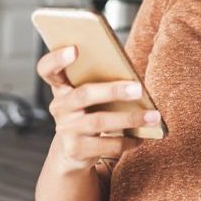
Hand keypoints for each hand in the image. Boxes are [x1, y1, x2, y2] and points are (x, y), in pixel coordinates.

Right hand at [36, 45, 161, 171]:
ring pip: (99, 121)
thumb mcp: (90, 97)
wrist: (73, 152)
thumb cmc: (89, 113)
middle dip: (114, 91)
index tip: (75, 49)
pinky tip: (140, 138)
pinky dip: (126, 141)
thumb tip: (136, 81)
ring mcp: (66, 129)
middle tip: (139, 89)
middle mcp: (60, 107)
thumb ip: (101, 83)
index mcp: (62, 87)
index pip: (47, 69)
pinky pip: (106, 144)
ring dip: (130, 118)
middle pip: (84, 94)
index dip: (57, 58)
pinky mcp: (75, 149)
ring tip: (153, 116)